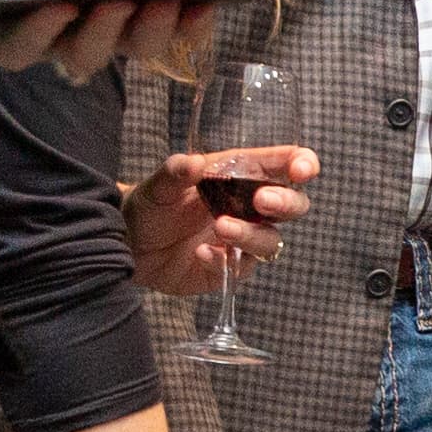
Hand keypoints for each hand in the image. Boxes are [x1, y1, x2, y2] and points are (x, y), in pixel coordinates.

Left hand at [0, 0, 229, 81]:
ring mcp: (39, 37)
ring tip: (111, 3)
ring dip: (104, 32)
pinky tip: (57, 8)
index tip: (206, 2)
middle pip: (132, 48)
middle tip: (164, 2)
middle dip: (155, 29)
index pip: (158, 18)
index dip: (186, 20)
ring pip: (84, 58)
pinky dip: (44, 31)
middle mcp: (78, 21)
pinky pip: (26, 51)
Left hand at [127, 143, 314, 292]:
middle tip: (263, 201)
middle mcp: (249, 207)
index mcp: (240, 174)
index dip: (302, 164)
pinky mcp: (230, 268)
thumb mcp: (157, 186)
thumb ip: (175, 173)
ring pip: (271, 240)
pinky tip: (201, 253)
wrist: (129, 246)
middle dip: (286, 202)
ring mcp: (243, 239)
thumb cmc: (149, 206)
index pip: (283, 165)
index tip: (302, 170)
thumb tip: (192, 164)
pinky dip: (223, 261)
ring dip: (251, 234)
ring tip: (221, 228)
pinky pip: (241, 267)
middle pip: (293, 205)